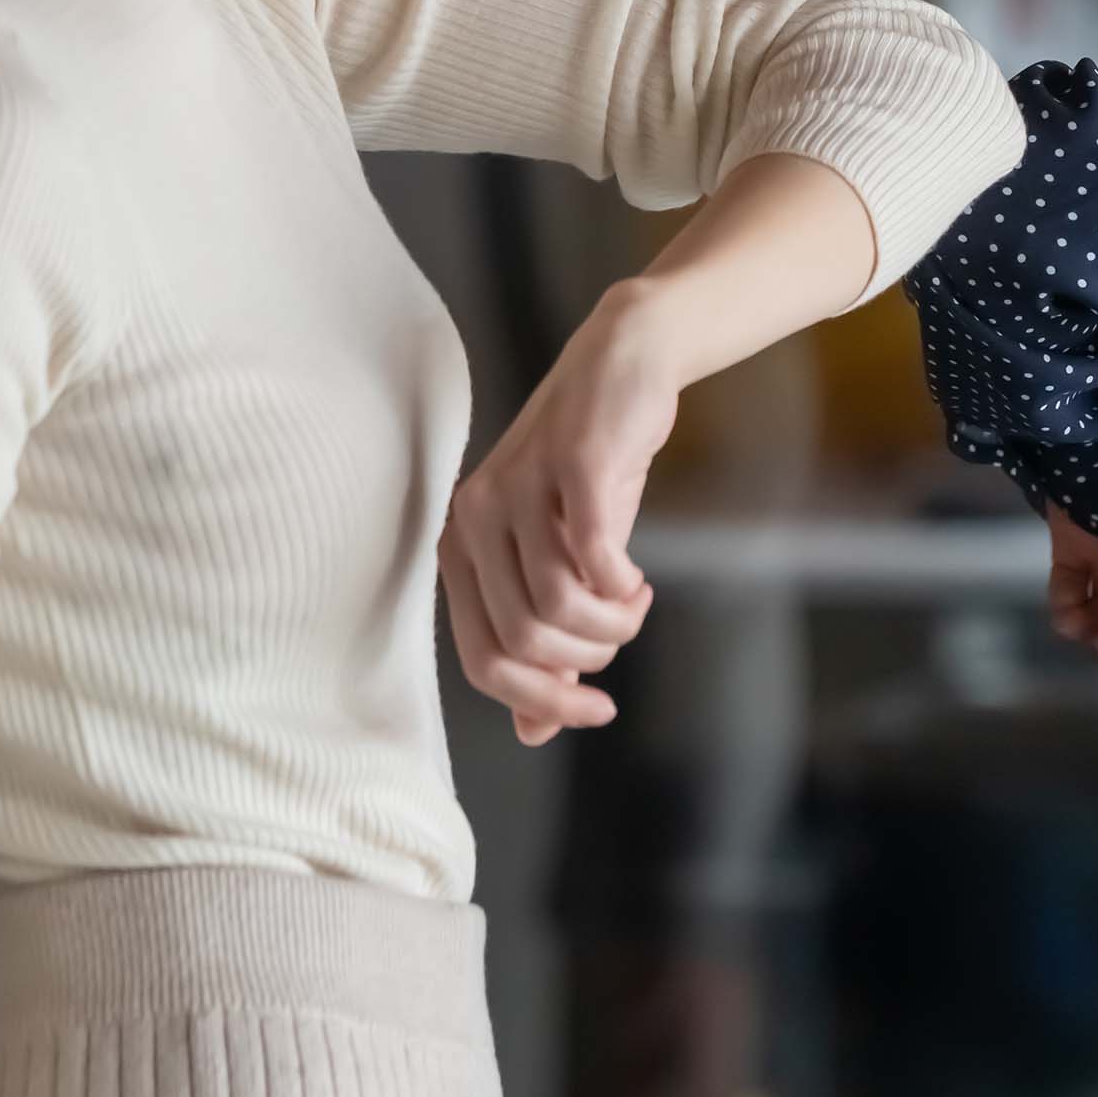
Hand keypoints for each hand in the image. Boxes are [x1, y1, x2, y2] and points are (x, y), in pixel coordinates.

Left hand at [442, 284, 675, 745]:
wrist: (623, 365)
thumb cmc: (589, 473)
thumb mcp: (562, 560)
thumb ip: (543, 640)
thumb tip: (531, 731)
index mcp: (461, 548)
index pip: (482, 659)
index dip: (543, 701)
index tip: (597, 711)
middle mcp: (474, 518)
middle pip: (524, 640)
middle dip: (587, 660)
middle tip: (622, 636)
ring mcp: (518, 488)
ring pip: (558, 606)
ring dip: (611, 626)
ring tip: (632, 604)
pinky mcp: (571, 465)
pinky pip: (594, 558)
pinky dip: (622, 587)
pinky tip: (637, 579)